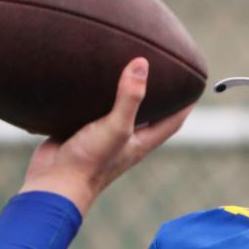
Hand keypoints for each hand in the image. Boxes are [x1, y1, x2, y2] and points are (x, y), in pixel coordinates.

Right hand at [19, 57, 193, 214]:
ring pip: (118, 112)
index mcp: (141, 142)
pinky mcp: (80, 133)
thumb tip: (142, 64)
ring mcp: (102, 137)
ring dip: (124, 94)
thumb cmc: (90, 162)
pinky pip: (91, 111)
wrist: (53, 183)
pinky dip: (94, 97)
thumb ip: (130, 98)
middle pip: (149, 115)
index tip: (194, 84)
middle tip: (162, 71)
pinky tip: (89, 80)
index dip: (185, 104)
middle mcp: (125, 140)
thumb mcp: (116, 127)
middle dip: (157, 96)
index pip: (173, 121)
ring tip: (126, 69)